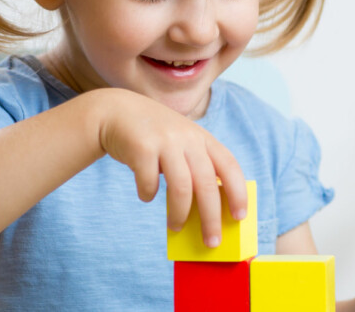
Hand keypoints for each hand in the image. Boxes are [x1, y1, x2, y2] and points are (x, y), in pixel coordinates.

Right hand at [92, 89, 246, 247]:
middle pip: (207, 184)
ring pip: (181, 188)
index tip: (239, 216)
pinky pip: (149, 182)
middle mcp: (187, 137)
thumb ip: (195, 166)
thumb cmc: (152, 137)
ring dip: (179, 214)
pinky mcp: (141, 147)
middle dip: (211, 218)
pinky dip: (148, 194)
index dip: (238, 193)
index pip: (229, 166)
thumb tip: (208, 211)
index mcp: (202, 137)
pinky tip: (146, 195)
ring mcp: (165, 141)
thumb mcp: (180, 142)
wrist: (115, 111)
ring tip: (175, 227)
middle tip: (211, 241)